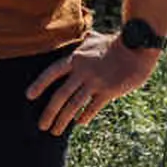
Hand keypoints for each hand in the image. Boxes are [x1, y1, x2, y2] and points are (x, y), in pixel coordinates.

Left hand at [27, 31, 160, 134]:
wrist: (138, 47)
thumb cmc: (117, 43)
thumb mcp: (96, 39)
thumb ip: (87, 41)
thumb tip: (85, 35)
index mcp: (76, 59)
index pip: (52, 73)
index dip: (39, 84)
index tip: (29, 96)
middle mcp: (82, 72)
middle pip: (60, 96)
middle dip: (49, 113)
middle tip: (42, 126)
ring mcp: (95, 82)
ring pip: (73, 105)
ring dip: (63, 120)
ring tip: (56, 131)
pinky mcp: (108, 91)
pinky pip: (92, 107)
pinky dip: (84, 116)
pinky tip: (79, 123)